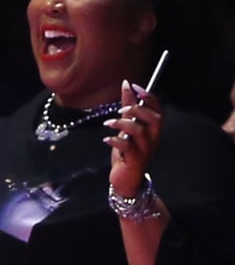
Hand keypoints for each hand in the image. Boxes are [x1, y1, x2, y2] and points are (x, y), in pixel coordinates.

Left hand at [104, 79, 161, 196]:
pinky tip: (106, 139)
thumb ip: (128, 107)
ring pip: (140, 131)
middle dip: (137, 110)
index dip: (149, 97)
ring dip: (122, 124)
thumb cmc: (127, 153)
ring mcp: (145, 150)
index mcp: (153, 130)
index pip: (158, 109)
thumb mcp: (127, 128)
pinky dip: (115, 140)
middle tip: (120, 110)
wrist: (126, 180)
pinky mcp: (134, 161)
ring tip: (108, 124)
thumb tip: (126, 85)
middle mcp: (152, 139)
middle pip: (154, 119)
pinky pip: (128, 147)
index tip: (135, 87)